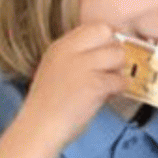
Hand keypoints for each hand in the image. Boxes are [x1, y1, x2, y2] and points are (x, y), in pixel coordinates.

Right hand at [18, 23, 127, 148]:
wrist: (38, 130)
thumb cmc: (48, 107)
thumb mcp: (55, 70)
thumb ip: (77, 58)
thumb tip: (109, 52)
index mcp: (60, 47)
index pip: (94, 27)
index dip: (107, 38)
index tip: (110, 50)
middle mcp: (70, 51)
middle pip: (108, 34)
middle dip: (114, 50)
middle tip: (113, 67)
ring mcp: (82, 66)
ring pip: (118, 55)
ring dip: (119, 70)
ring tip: (110, 84)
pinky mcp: (94, 84)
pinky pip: (120, 80)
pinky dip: (120, 88)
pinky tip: (110, 95)